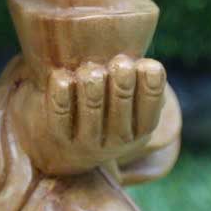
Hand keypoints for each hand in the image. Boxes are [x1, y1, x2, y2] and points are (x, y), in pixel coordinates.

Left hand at [19, 55, 165, 174]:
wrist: (65, 148)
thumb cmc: (105, 111)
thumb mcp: (130, 106)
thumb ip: (139, 87)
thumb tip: (150, 66)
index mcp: (140, 130)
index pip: (150, 109)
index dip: (151, 86)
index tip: (144, 64)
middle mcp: (117, 140)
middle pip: (121, 104)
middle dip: (121, 79)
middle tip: (119, 61)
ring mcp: (87, 141)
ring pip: (92, 107)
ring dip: (91, 83)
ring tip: (89, 69)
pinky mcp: (59, 137)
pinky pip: (60, 113)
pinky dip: (61, 92)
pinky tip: (61, 75)